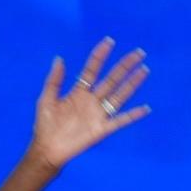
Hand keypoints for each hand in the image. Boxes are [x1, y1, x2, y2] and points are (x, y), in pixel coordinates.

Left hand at [28, 36, 151, 169]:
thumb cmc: (44, 125)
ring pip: (119, 96)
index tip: (109, 41)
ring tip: (144, 70)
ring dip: (132, 84)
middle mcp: (91, 101)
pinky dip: (133, 115)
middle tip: (138, 52)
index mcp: (78, 93)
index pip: (92, 70)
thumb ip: (54, 80)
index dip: (100, 56)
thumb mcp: (46, 99)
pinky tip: (146, 108)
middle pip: (111, 79)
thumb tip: (59, 58)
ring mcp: (98, 114)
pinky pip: (121, 121)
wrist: (46, 149)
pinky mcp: (102, 129)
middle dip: (124, 66)